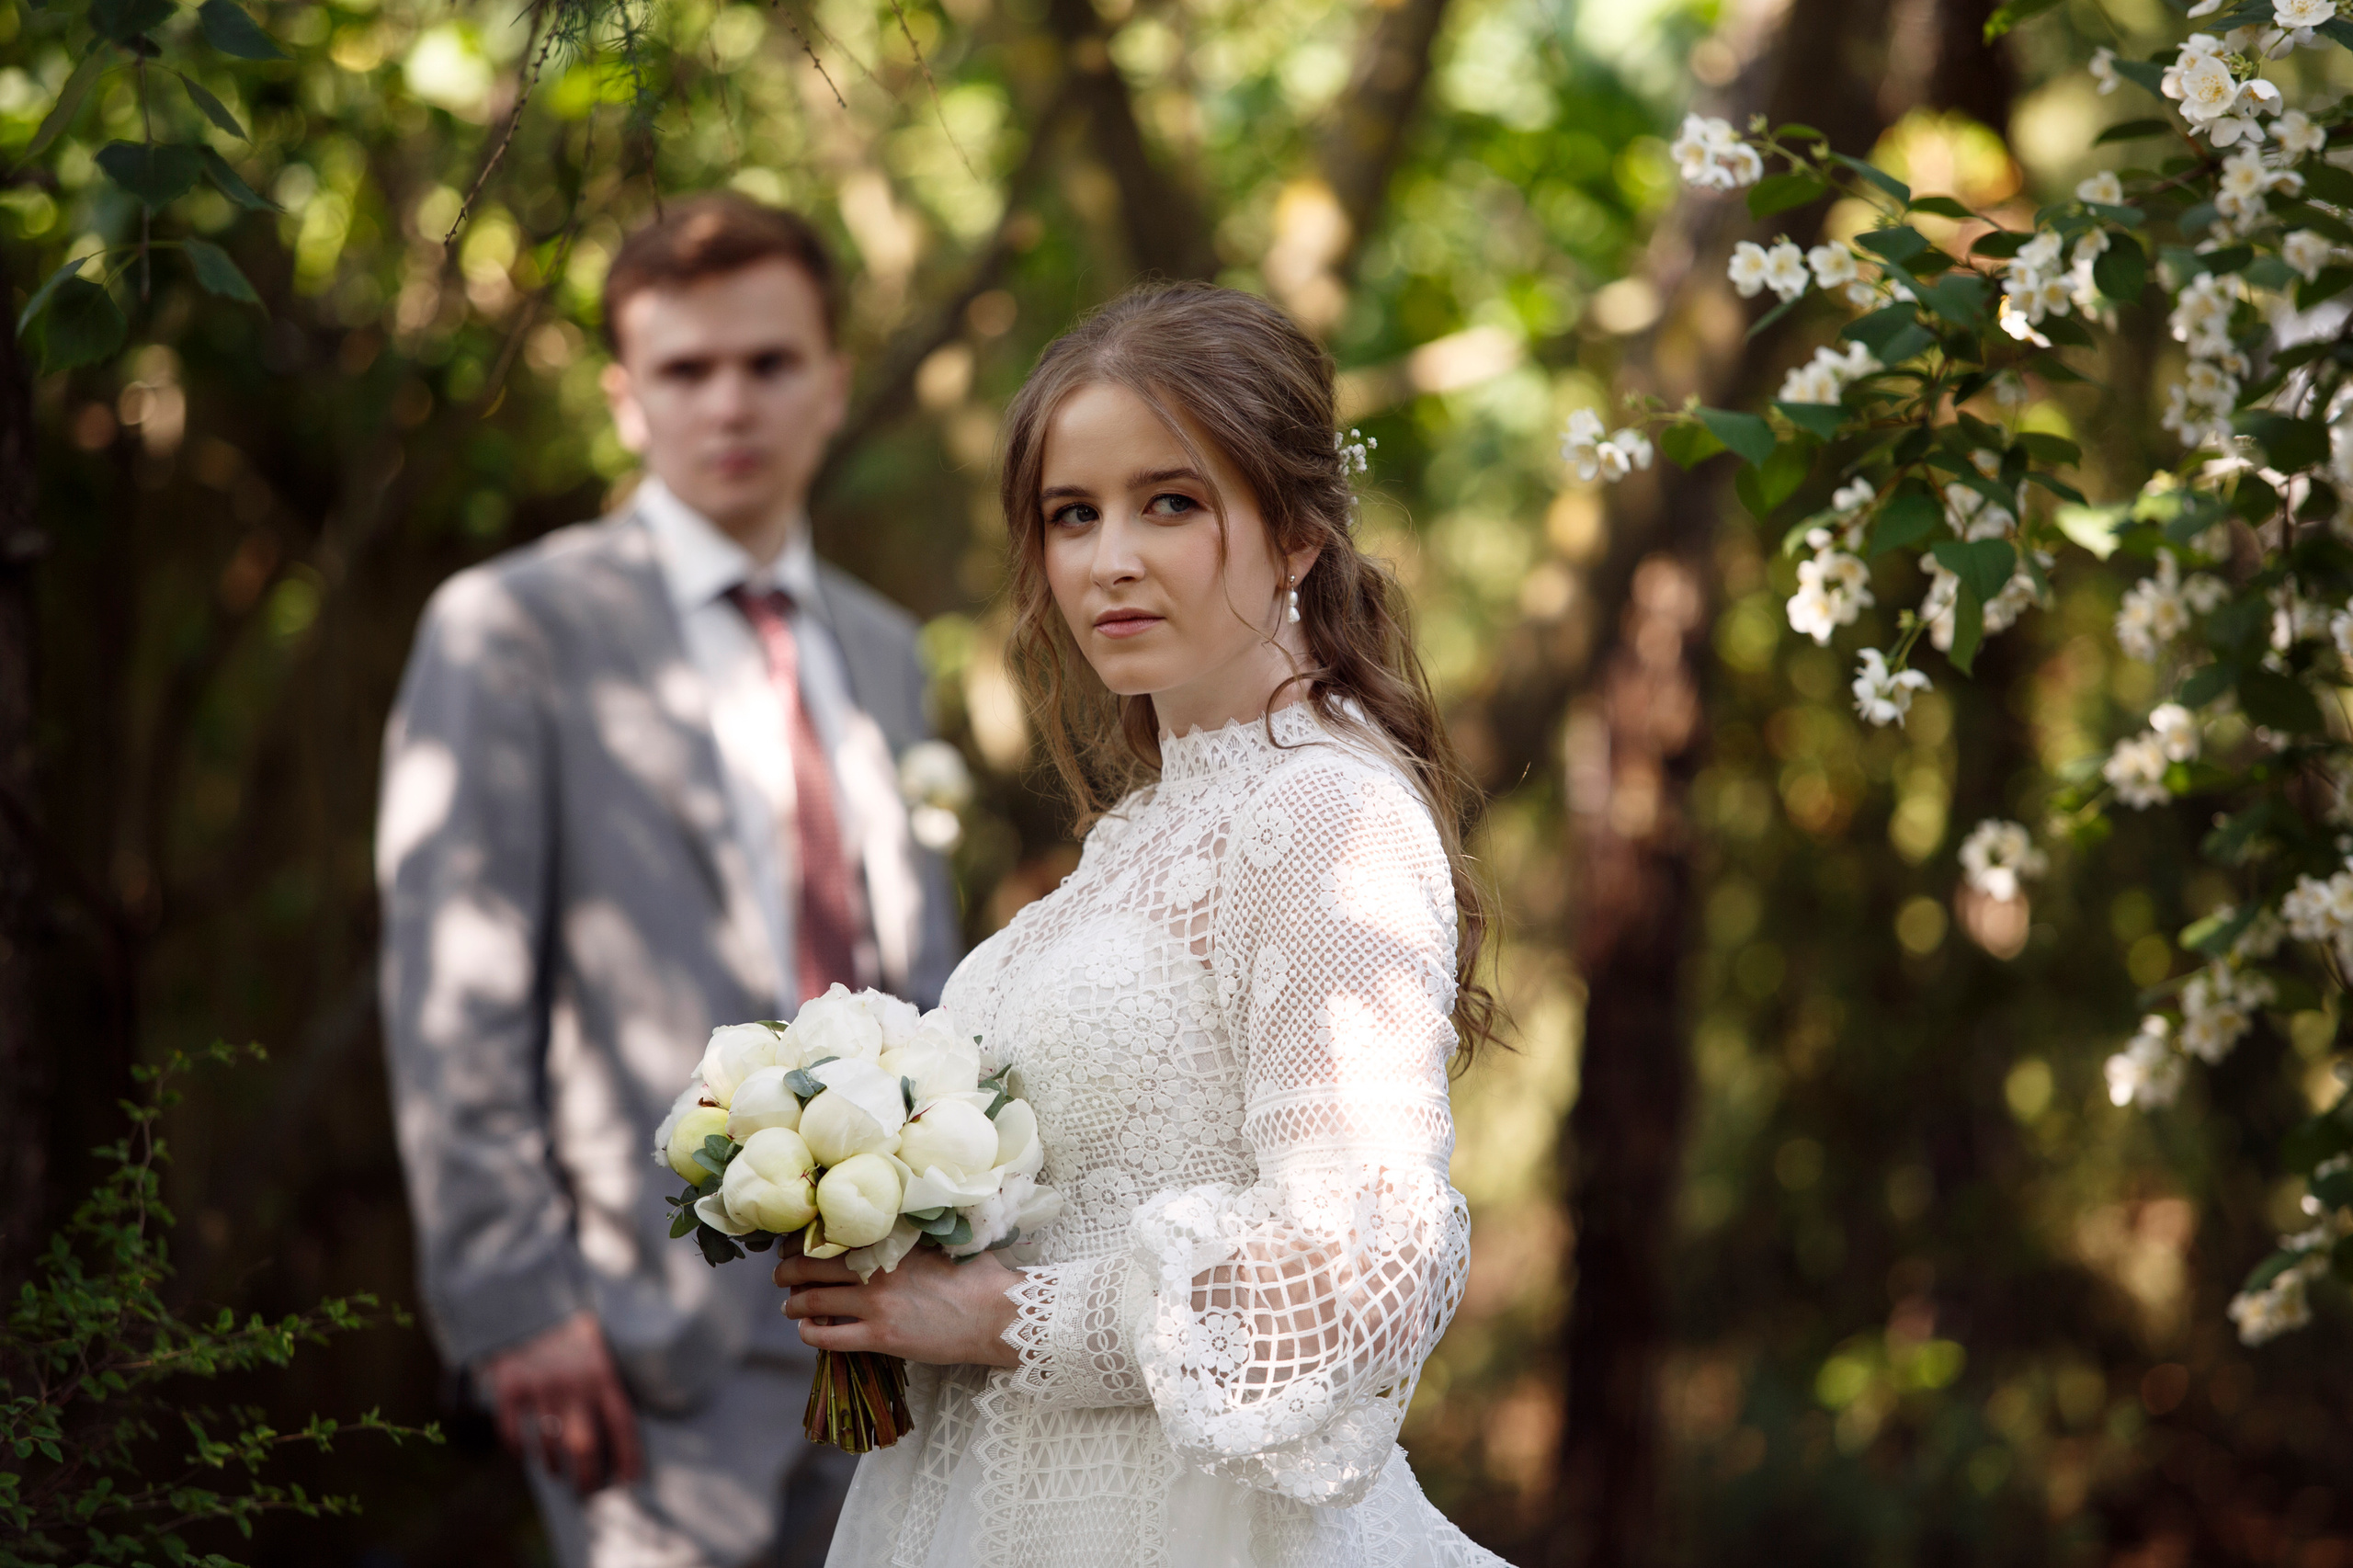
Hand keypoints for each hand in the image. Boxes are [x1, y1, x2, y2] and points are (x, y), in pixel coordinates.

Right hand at [477, 1309, 644, 1494]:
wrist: (526, 1298)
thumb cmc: (571, 1331)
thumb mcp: (600, 1345)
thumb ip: (608, 1381)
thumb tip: (619, 1428)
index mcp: (604, 1372)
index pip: (623, 1424)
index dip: (628, 1456)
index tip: (630, 1481)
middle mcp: (574, 1382)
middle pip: (585, 1446)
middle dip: (587, 1478)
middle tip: (586, 1492)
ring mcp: (541, 1385)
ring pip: (549, 1446)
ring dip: (554, 1467)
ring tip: (557, 1472)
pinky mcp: (510, 1387)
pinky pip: (514, 1433)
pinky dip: (519, 1448)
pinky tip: (524, 1451)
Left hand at [774, 1247, 1022, 1366]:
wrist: (996, 1314)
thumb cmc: (979, 1276)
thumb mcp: (944, 1242)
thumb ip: (915, 1236)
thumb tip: (899, 1225)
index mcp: (891, 1242)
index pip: (833, 1236)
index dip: (805, 1240)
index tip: (796, 1243)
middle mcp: (876, 1270)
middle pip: (812, 1266)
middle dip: (788, 1270)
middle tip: (781, 1274)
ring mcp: (875, 1305)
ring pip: (813, 1301)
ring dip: (793, 1303)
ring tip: (789, 1305)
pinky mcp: (880, 1338)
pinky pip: (829, 1337)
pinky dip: (811, 1333)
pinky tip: (808, 1330)